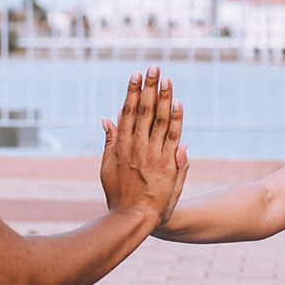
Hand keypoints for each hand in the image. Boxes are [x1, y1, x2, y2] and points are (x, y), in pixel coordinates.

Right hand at [100, 66, 187, 225]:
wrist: (134, 217)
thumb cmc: (118, 194)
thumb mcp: (107, 167)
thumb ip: (110, 141)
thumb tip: (108, 118)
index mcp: (122, 146)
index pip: (129, 112)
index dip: (133, 92)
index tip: (136, 75)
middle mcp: (137, 146)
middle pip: (145, 111)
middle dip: (150, 87)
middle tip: (154, 67)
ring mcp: (153, 154)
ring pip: (160, 120)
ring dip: (164, 97)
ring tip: (167, 78)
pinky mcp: (167, 164)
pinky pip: (173, 137)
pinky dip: (176, 120)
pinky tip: (178, 103)